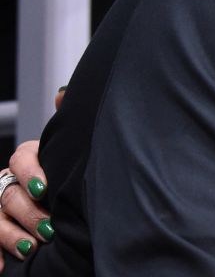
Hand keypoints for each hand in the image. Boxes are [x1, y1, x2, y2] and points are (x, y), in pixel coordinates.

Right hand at [0, 87, 61, 263]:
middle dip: (28, 213)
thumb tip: (62, 94)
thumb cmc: (67, 175)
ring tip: (31, 249)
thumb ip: (66, 129)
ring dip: (11, 235)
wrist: (67, 203)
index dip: (32, 171)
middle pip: (9, 194)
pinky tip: (5, 266)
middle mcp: (9, 182)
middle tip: (49, 230)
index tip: (45, 187)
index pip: (22, 158)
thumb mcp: (69, 154)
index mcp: (28, 160)